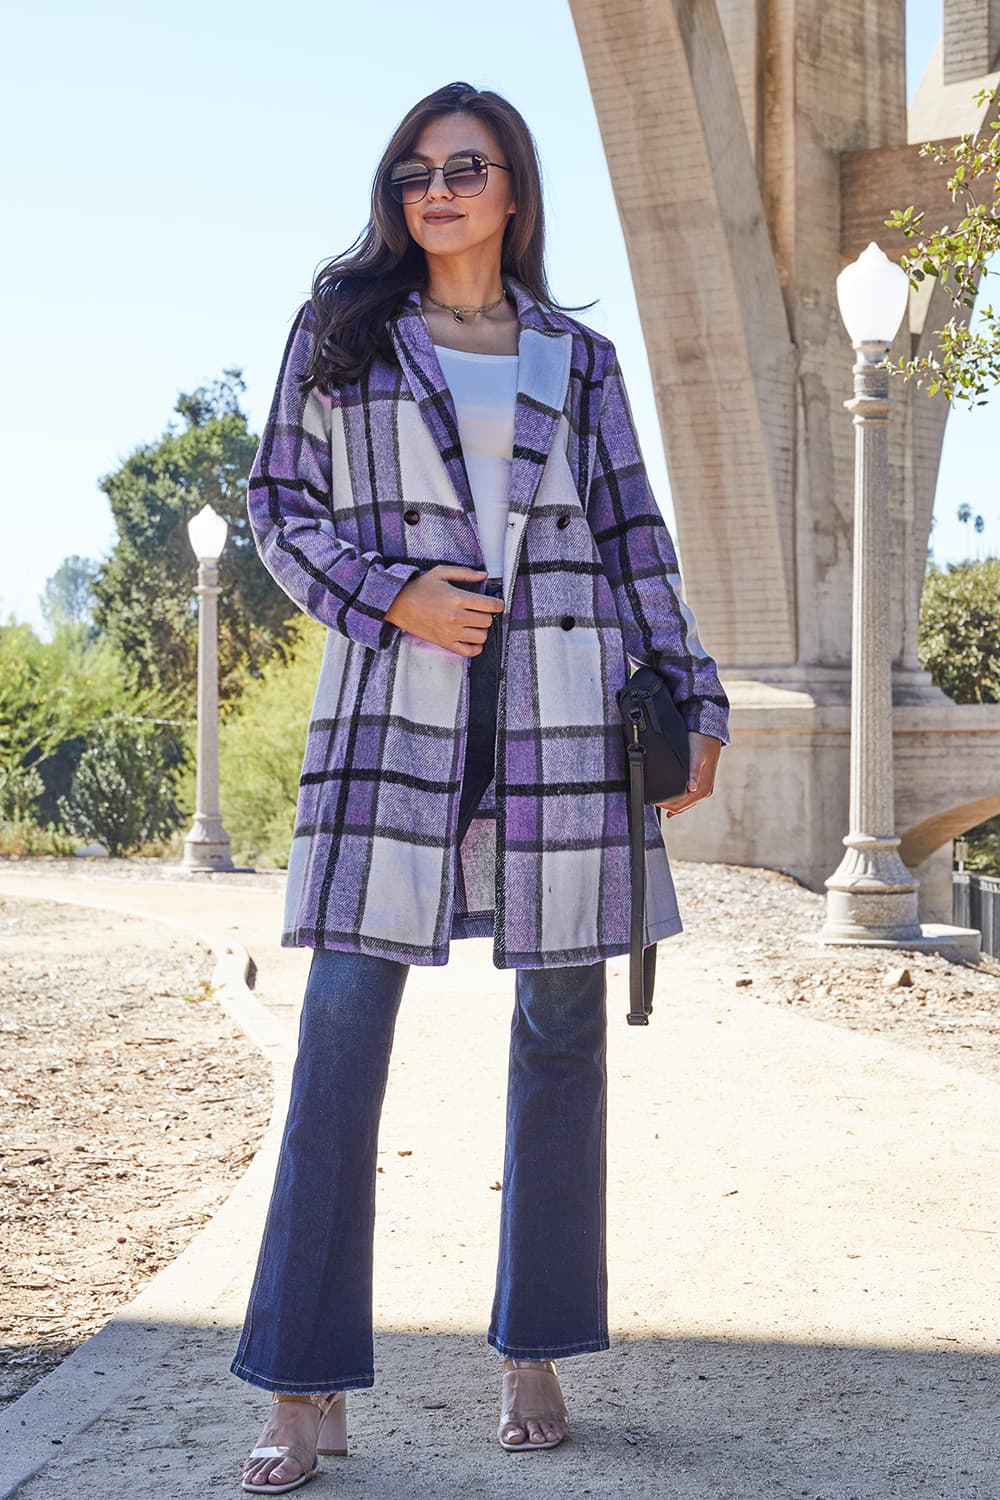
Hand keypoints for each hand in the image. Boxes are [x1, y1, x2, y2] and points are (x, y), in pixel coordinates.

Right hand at [384, 565, 504, 655]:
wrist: (398, 605)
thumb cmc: (419, 588)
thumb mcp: (441, 573)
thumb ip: (465, 573)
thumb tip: (485, 575)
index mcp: (457, 598)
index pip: (490, 605)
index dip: (498, 603)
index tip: (496, 603)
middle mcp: (455, 617)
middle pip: (487, 621)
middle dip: (488, 615)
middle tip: (481, 611)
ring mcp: (451, 633)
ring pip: (482, 637)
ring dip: (482, 630)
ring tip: (474, 623)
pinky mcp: (445, 643)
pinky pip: (470, 651)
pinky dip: (475, 646)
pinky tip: (471, 636)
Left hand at [655, 731, 722, 817]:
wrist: (709, 734)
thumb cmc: (702, 743)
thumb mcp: (696, 757)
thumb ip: (694, 773)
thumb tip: (692, 789)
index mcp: (704, 788)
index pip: (682, 805)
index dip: (668, 807)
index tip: (656, 802)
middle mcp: (705, 790)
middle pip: (683, 807)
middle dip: (669, 807)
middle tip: (655, 802)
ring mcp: (704, 787)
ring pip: (687, 803)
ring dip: (674, 804)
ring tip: (661, 802)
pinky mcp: (702, 782)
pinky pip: (689, 796)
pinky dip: (680, 799)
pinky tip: (673, 798)